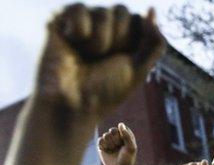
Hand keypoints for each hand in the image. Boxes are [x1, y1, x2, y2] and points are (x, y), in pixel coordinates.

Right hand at [35, 5, 164, 116]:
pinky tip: (71, 42)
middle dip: (117, 40)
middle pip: (121, 11)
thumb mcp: (139, 69)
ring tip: (86, 57)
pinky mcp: (59, 21)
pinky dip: (80, 29)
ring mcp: (82, 23)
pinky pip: (79, 8)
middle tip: (102, 61)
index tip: (121, 63)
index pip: (138, 20)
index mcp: (124, 38)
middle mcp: (103, 28)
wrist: (72, 106)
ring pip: (102, 12)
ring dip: (99, 42)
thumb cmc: (105, 92)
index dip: (132, 43)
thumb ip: (154, 42)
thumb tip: (151, 9)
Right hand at [98, 122, 136, 164]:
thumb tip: (120, 124)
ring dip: (110, 143)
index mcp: (125, 135)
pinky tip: (107, 151)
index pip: (121, 128)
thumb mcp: (131, 147)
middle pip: (112, 130)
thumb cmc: (127, 159)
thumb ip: (127, 135)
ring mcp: (109, 141)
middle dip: (115, 139)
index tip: (124, 143)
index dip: (121, 135)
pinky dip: (103, 145)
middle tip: (118, 147)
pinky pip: (100, 140)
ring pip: (106, 135)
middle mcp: (117, 137)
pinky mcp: (102, 146)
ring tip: (113, 150)